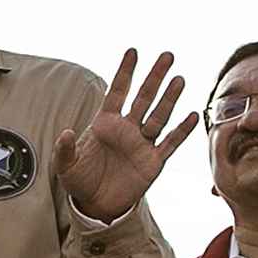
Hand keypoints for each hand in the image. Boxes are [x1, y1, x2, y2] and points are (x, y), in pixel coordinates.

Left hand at [56, 49, 198, 222]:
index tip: (133, 51)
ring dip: (169, 98)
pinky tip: (192, 115)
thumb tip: (64, 133)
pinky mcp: (153, 162)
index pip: (118, 92)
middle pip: (144, 98)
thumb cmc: (80, 181)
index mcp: (105, 124)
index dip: (125, 72)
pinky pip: (170, 143)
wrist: (97, 205)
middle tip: (167, 56)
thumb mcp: (66, 166)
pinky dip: (181, 130)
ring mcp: (141, 144)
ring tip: (179, 79)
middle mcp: (126, 129)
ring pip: (159, 116)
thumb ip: (64, 150)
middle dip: (155, 77)